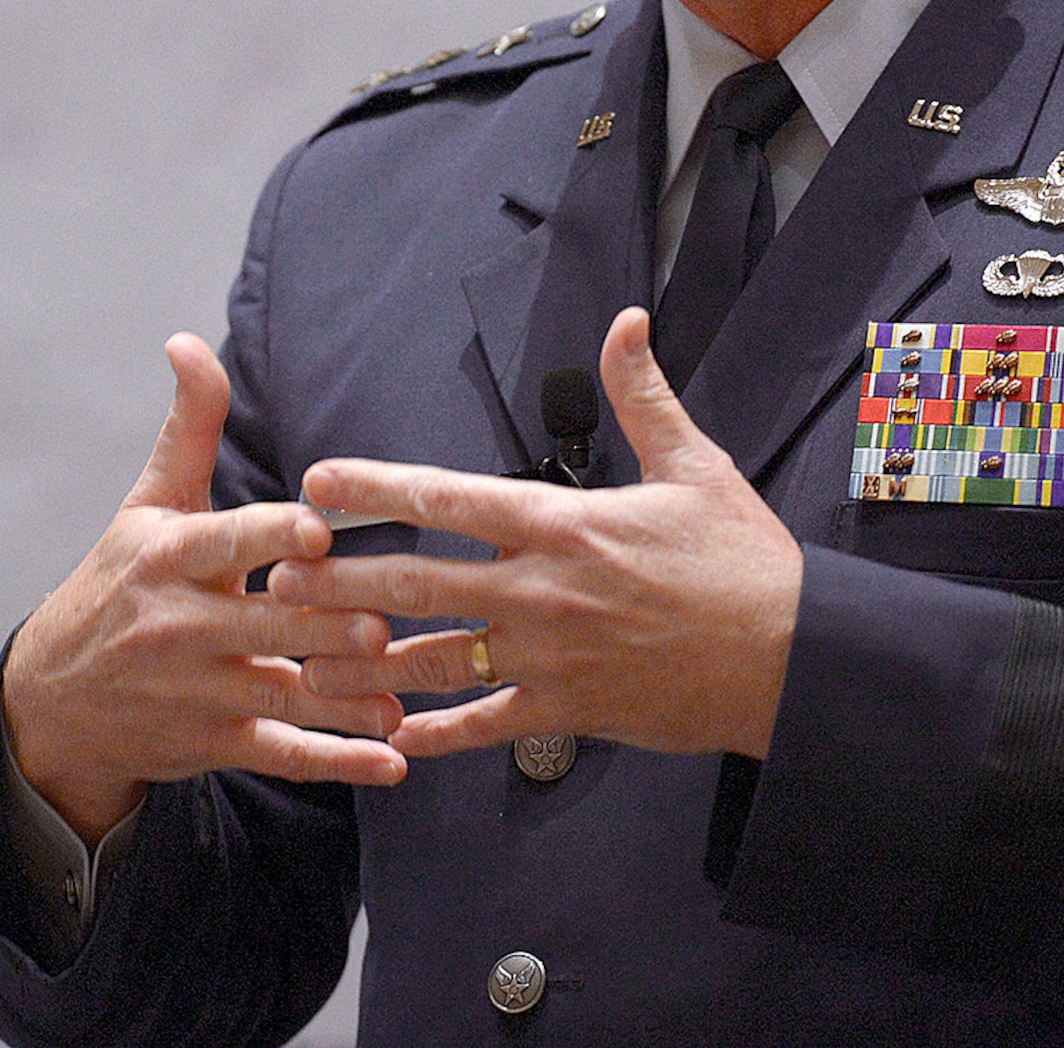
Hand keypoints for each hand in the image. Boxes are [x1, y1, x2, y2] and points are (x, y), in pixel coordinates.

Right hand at [1, 334, 406, 843]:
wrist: (51, 702)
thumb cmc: (120, 584)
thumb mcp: (147, 503)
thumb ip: (189, 426)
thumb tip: (188, 341)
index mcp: (168, 559)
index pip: (225, 540)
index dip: (270, 533)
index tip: (317, 526)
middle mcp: (179, 626)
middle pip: (262, 621)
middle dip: (322, 624)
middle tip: (382, 623)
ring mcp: (196, 691)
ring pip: (278, 694)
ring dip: (342, 701)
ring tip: (401, 700)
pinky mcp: (212, 744)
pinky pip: (280, 755)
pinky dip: (336, 763)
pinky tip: (391, 762)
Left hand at [270, 307, 803, 760]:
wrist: (788, 658)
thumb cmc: (744, 559)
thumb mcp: (696, 464)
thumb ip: (644, 394)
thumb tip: (625, 324)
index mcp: (565, 524)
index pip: (451, 497)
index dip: (378, 486)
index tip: (319, 480)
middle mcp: (541, 591)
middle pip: (418, 583)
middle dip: (340, 582)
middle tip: (275, 581)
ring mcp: (549, 657)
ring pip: (434, 661)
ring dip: (365, 662)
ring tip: (304, 662)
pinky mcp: (567, 711)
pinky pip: (485, 726)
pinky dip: (437, 735)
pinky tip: (393, 740)